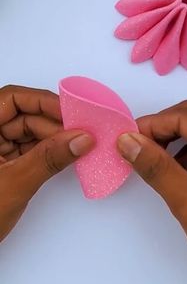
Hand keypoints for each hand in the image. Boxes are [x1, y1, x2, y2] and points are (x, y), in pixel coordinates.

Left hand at [0, 85, 94, 241]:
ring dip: (54, 138)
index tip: (70, 112)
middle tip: (81, 133)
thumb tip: (81, 139)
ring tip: (78, 145)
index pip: (12, 99)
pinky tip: (65, 154)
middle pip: (24, 115)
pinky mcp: (4, 162)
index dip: (42, 101)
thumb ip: (50, 158)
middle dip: (54, 124)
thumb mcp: (15, 184)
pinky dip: (48, 151)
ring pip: (29, 132)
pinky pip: (30, 148)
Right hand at [118, 101, 186, 281]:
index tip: (126, 139)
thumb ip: (157, 168)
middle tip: (134, 146)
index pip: (186, 116)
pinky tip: (170, 168)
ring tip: (149, 157)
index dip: (152, 124)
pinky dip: (181, 153)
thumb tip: (127, 141)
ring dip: (170, 140)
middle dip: (160, 130)